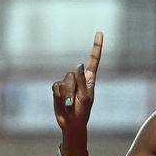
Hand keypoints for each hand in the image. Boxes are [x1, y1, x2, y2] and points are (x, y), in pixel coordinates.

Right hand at [52, 31, 102, 155]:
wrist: (71, 123)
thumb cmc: (82, 112)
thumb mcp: (85, 97)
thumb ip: (82, 81)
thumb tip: (79, 65)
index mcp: (90, 79)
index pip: (94, 60)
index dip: (96, 46)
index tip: (99, 32)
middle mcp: (78, 78)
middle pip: (73, 73)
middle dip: (73, 88)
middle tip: (75, 102)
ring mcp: (67, 83)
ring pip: (64, 80)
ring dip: (67, 94)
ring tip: (70, 104)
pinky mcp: (57, 88)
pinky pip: (56, 87)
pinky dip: (59, 96)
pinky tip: (62, 102)